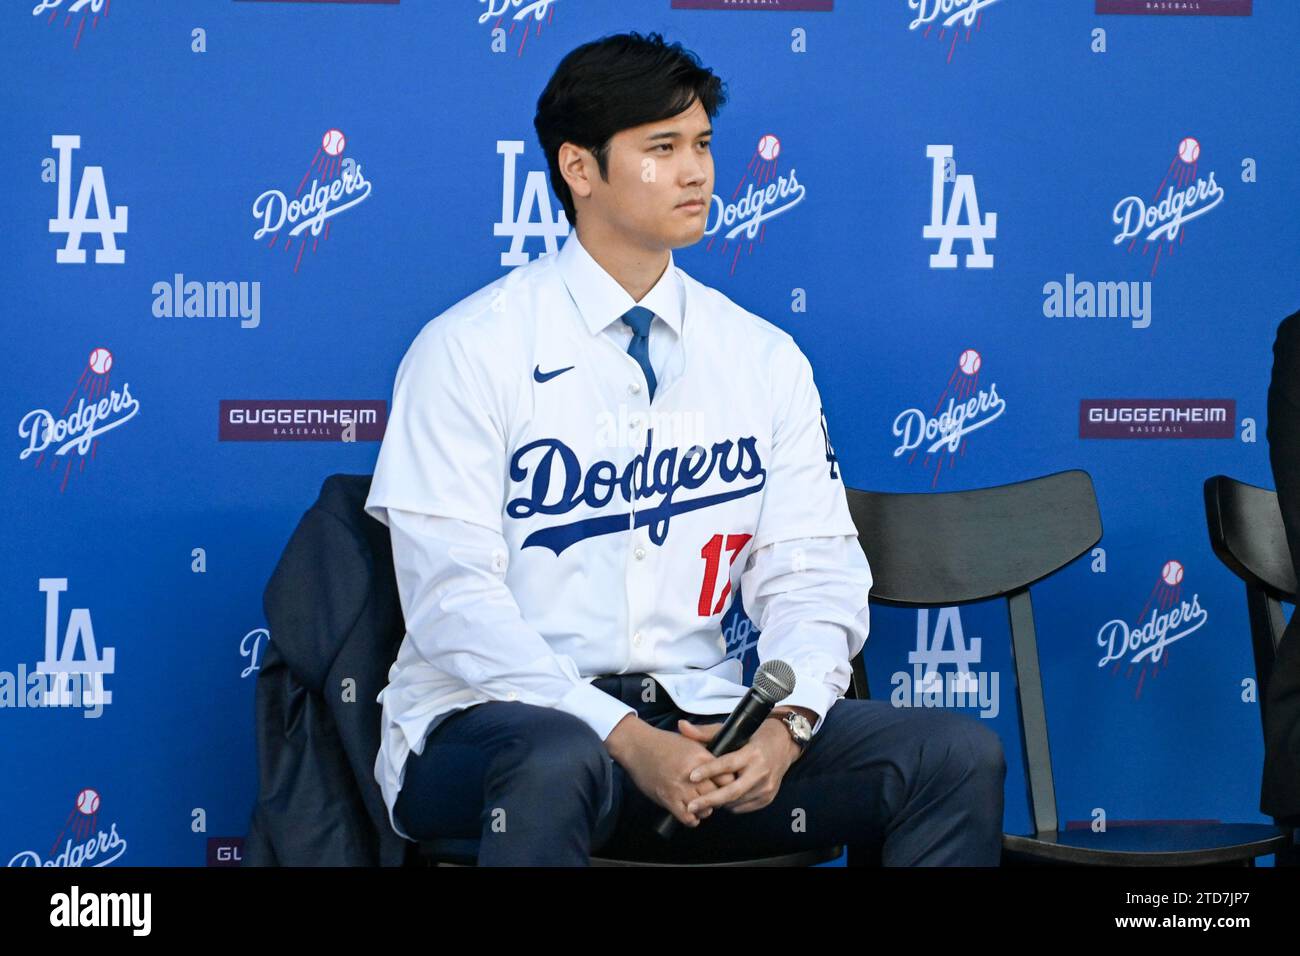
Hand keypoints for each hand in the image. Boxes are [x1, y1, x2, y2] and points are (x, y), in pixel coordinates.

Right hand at [614, 721, 738, 827]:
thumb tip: (724, 766)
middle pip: (717, 795)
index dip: (728, 783)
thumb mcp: (690, 742)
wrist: (637, 746)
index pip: (727, 778)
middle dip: (718, 798)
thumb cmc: (664, 743)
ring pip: (704, 808)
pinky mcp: (667, 799)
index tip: (724, 785)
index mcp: (701, 757)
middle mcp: (693, 773)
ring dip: (705, 809)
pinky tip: (692, 814)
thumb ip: (709, 753)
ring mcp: (679, 787)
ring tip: (703, 805)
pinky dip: (692, 819)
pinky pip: (687, 817)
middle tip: (714, 797)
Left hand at [681, 718, 800, 815]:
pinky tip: (723, 798)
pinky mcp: (768, 797)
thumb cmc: (753, 736)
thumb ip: (705, 732)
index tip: (692, 776)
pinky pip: (744, 806)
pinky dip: (731, 804)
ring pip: (737, 801)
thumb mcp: (731, 730)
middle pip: (733, 791)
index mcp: (752, 753)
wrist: (784, 744)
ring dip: (719, 802)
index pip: (728, 763)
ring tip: (704, 800)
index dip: (709, 770)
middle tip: (691, 806)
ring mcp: (767, 786)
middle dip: (710, 800)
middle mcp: (761, 771)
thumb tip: (681, 726)